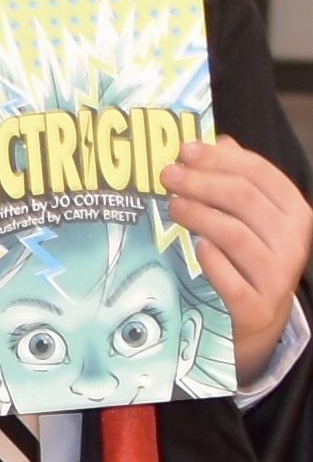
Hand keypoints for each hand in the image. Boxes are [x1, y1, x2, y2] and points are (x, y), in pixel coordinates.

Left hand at [165, 135, 312, 365]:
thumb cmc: (249, 258)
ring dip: (198, 214)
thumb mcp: (252, 218)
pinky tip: (194, 246)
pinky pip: (229, 278)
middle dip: (200, 181)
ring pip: (234, 234)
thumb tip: (218, 140)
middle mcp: (293, 243)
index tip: (185, 148)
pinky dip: (209, 259)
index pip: (261, 173)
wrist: (259, 320)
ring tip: (171, 205)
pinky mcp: (255, 307)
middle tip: (167, 174)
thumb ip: (239, 179)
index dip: (220, 158)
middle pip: (243, 199)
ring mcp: (277, 277)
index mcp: (294, 213)